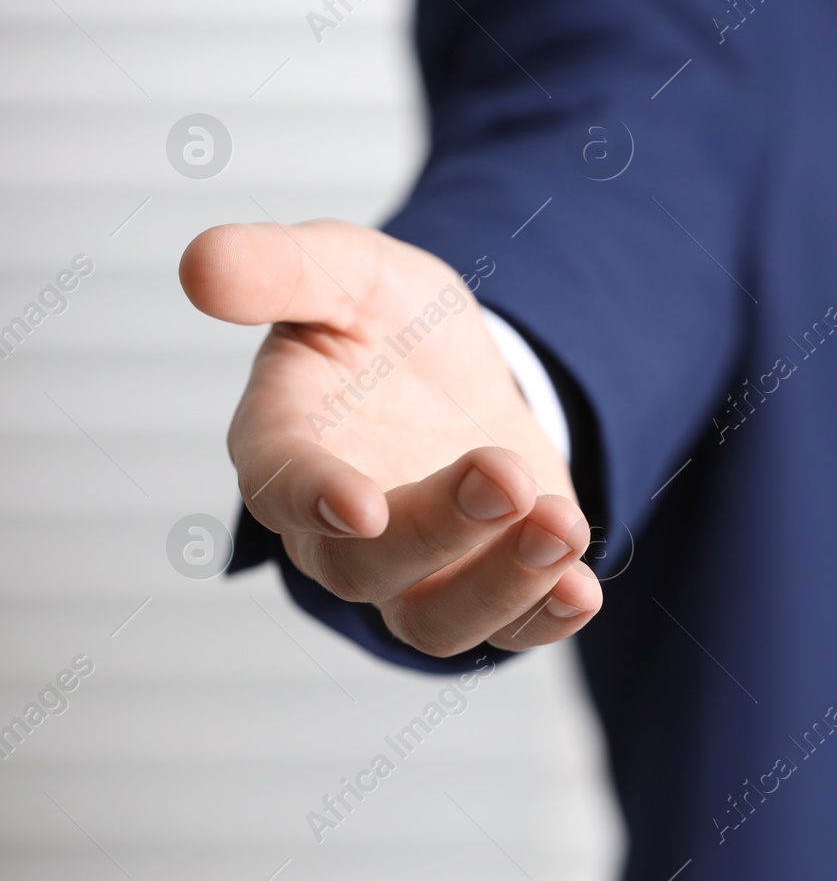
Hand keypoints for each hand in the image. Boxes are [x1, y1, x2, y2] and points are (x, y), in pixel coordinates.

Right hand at [180, 220, 600, 655]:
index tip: (363, 506)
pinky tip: (580, 587)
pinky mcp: (481, 585)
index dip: (312, 500)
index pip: (278, 487)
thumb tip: (199, 261)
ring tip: (561, 526)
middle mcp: (337, 530)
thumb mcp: (346, 270)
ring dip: (500, 585)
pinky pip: (503, 632)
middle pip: (365, 568)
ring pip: (434, 621)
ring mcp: (411, 572)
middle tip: (506, 475)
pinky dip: (541, 620)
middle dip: (440, 529)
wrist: (456, 366)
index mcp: (285, 445)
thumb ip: (281, 268)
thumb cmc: (384, 322)